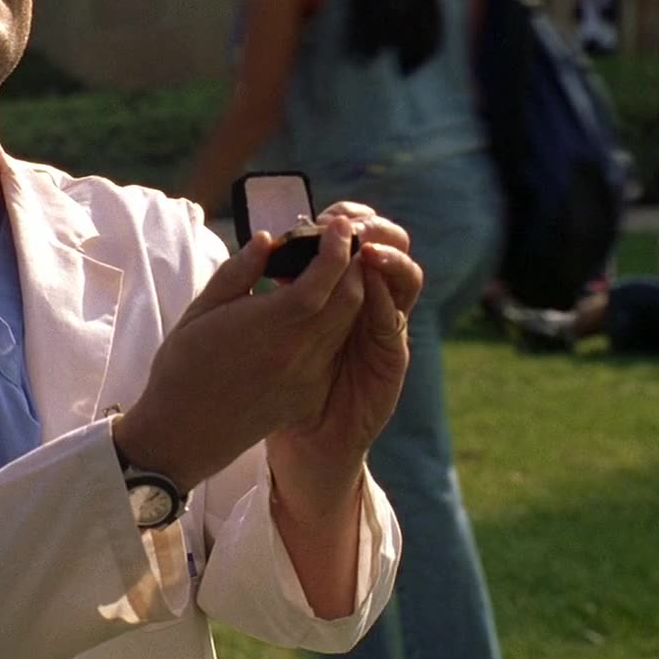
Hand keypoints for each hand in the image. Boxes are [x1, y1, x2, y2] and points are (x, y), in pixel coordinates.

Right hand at [116, 218, 368, 489]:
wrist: (182, 435)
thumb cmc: (182, 367)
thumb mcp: (201, 311)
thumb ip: (239, 272)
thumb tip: (268, 240)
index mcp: (269, 325)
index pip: (323, 278)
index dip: (336, 248)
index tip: (336, 224)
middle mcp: (297, 351)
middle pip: (349, 300)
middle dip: (352, 265)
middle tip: (341, 241)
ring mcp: (307, 377)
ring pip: (346, 326)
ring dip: (348, 294)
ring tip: (332, 271)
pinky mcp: (307, 395)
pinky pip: (333, 351)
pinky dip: (335, 325)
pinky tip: (316, 313)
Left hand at [266, 204, 423, 518]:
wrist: (302, 447)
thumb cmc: (272, 388)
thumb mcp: (257, 332)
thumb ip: (260, 287)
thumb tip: (266, 241)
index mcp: (336, 297)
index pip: (352, 245)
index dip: (343, 223)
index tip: (320, 211)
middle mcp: (367, 309)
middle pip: (385, 252)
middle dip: (370, 229)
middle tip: (345, 219)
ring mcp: (383, 333)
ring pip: (401, 278)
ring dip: (386, 255)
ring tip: (364, 242)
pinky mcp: (390, 360)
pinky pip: (393, 321)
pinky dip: (387, 293)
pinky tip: (371, 272)